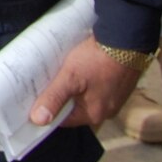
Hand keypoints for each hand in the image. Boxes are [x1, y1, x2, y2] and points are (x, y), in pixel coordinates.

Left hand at [30, 38, 144, 128]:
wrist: (127, 40)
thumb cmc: (97, 60)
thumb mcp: (70, 77)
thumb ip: (54, 98)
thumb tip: (38, 120)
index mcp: (94, 114)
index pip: (63, 120)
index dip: (49, 109)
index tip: (35, 98)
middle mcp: (106, 112)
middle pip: (75, 109)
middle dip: (61, 97)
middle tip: (46, 83)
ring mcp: (115, 100)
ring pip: (86, 99)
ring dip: (74, 90)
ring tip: (61, 75)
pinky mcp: (119, 87)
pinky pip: (97, 90)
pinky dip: (87, 83)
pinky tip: (80, 71)